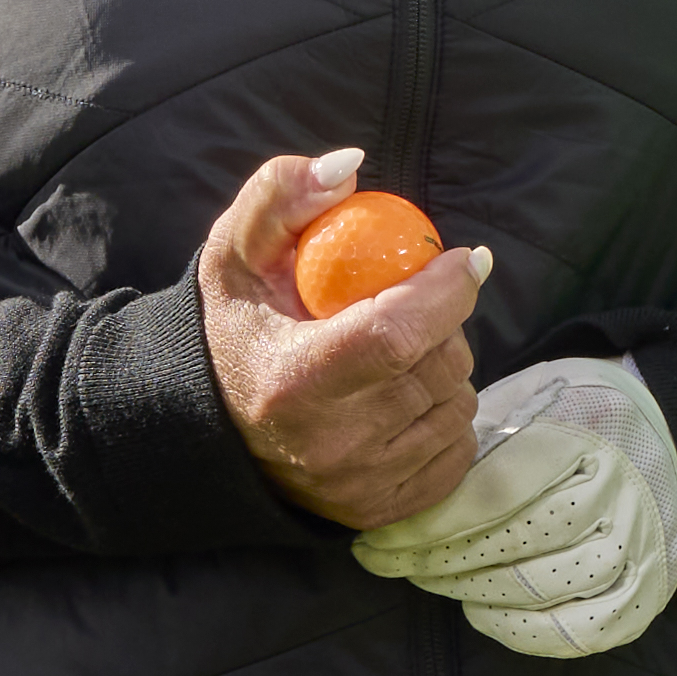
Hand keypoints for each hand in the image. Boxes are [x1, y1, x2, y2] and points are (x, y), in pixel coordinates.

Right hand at [198, 151, 489, 536]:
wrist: (214, 425)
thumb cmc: (237, 328)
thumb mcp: (239, 253)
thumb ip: (283, 195)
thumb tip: (350, 166)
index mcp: (294, 380)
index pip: (397, 332)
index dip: (446, 290)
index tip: (463, 258)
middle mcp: (332, 444)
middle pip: (439, 365)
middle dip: (443, 324)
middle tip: (408, 308)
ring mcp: (361, 484)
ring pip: (457, 403)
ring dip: (445, 367)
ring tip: (395, 355)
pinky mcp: (384, 509)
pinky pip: (458, 447)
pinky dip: (445, 414)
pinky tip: (403, 398)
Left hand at [354, 357, 676, 656]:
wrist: (667, 432)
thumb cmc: (576, 415)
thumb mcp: (526, 404)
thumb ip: (476, 447)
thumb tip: (403, 496)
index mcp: (581, 437)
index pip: (489, 496)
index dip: (427, 526)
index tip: (378, 538)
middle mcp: (614, 494)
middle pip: (506, 546)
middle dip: (433, 561)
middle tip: (390, 562)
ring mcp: (635, 547)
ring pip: (533, 589)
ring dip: (466, 591)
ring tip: (428, 579)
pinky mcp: (645, 590)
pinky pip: (577, 631)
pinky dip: (520, 629)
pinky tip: (482, 610)